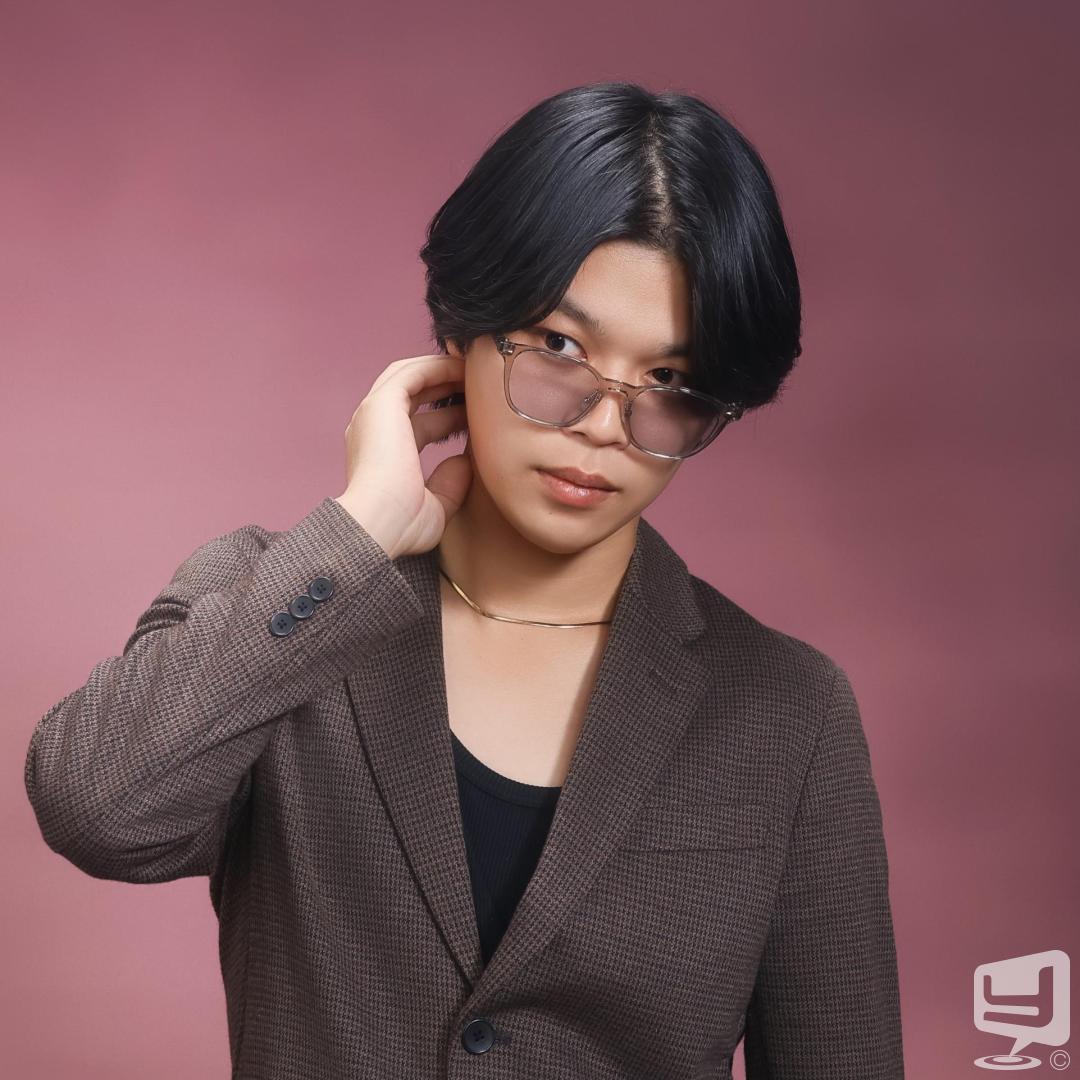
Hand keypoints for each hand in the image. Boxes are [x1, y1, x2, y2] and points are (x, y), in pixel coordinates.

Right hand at [334, 351, 472, 558]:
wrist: (378, 525)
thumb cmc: (402, 526)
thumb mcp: (437, 504)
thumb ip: (451, 481)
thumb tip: (467, 459)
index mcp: (384, 455)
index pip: (421, 425)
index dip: (451, 418)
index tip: (479, 416)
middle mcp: (374, 430)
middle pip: (413, 395)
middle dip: (446, 386)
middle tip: (479, 386)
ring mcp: (374, 414)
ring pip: (410, 376)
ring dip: (443, 370)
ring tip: (474, 369)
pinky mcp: (381, 404)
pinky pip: (412, 373)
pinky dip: (438, 366)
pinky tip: (464, 367)